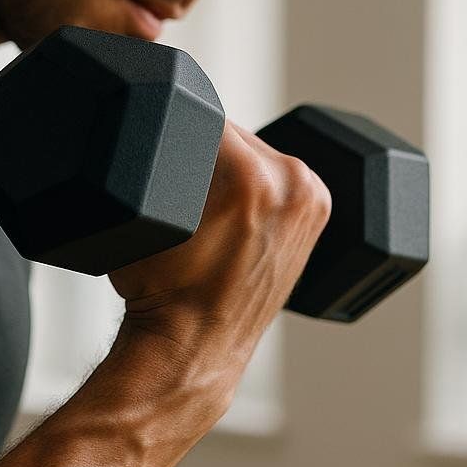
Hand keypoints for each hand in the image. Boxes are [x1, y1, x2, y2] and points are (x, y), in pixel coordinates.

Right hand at [106, 120, 331, 385]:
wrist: (191, 346)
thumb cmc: (163, 293)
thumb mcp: (149, 212)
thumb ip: (163, 155)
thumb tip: (173, 124)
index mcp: (256, 177)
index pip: (211, 120)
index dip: (179, 123)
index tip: (164, 138)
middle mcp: (295, 185)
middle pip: (238, 136)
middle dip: (207, 149)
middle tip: (181, 187)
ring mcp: (312, 202)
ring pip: (259, 155)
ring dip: (231, 167)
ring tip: (204, 207)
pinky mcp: (316, 217)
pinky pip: (277, 181)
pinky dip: (254, 189)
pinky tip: (230, 217)